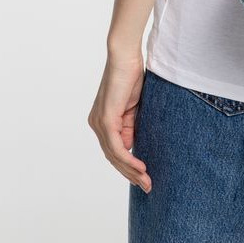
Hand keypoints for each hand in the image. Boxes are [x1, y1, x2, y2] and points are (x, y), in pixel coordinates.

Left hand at [87, 49, 151, 192]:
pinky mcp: (106, 119)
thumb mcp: (133, 108)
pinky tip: (140, 167)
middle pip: (112, 158)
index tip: (144, 176)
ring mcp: (99, 122)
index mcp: (102, 121)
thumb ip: (131, 126)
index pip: (114, 151)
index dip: (128, 166)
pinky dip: (128, 159)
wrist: (125, 56)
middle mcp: (96, 124)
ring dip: (131, 171)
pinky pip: (116, 147)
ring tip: (147, 180)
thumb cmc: (131, 76)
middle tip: (147, 186)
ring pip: (114, 156)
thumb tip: (133, 148)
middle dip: (130, 174)